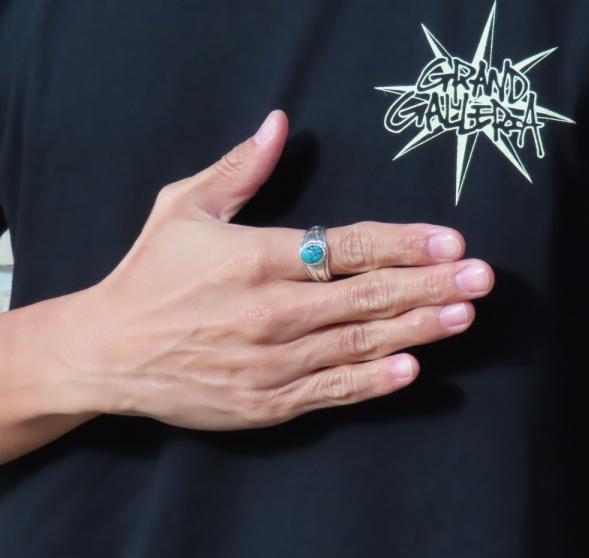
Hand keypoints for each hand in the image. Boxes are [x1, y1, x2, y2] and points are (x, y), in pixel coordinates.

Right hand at [74, 110, 493, 429]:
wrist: (107, 351)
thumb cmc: (147, 275)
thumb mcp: (181, 208)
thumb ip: (237, 169)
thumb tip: (278, 124)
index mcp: (253, 259)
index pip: (344, 247)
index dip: (401, 243)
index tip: (449, 241)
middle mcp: (269, 312)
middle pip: (365, 296)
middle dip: (428, 284)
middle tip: (481, 277)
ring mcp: (269, 363)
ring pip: (357, 344)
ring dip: (414, 329)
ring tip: (461, 316)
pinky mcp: (263, 402)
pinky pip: (329, 392)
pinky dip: (372, 383)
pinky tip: (410, 371)